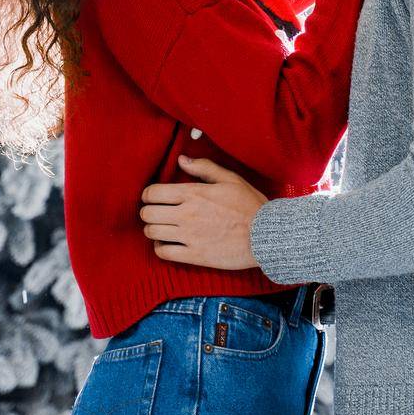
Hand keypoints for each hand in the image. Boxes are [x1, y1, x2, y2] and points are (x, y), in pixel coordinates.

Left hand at [139, 155, 267, 269]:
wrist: (266, 235)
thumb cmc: (249, 205)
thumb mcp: (230, 179)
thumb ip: (204, 168)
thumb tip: (181, 160)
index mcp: (193, 193)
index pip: (153, 192)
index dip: (148, 194)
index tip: (153, 197)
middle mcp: (187, 214)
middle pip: (147, 213)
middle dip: (148, 211)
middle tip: (156, 213)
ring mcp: (189, 236)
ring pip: (152, 232)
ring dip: (152, 229)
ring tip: (161, 228)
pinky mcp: (194, 255)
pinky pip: (163, 252)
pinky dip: (160, 248)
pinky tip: (167, 243)